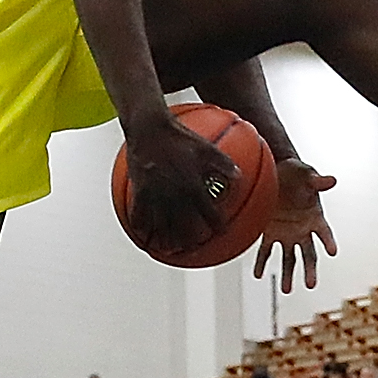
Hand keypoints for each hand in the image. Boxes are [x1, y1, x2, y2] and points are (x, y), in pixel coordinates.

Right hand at [119, 112, 245, 255]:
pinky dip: (140, 226)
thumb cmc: (179, 135)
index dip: (217, 226)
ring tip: (166, 249)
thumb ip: (224, 164)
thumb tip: (239, 177)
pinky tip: (140, 233)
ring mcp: (155, 195)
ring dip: (164, 239)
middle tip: (192, 249)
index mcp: (193, 186)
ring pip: (160, 225)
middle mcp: (174, 195)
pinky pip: (138, 214)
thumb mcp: (207, 147)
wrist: (149, 128)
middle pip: (183, 227)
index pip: (209, 214)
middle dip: (188, 241)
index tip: (221, 234)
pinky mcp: (140, 190)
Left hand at [252, 159, 339, 295]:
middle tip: (310, 284)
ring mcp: (286, 233)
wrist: (275, 169)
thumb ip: (317, 181)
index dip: (329, 241)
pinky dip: (262, 262)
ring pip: (289, 258)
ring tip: (287, 289)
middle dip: (310, 270)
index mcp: (315, 217)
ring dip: (288, 274)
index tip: (333, 251)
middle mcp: (302, 230)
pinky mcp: (269, 232)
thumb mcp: (306, 174)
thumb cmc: (296, 172)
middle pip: (309, 254)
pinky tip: (258, 274)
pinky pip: (265, 250)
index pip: (324, 233)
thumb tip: (332, 180)